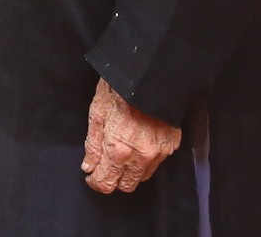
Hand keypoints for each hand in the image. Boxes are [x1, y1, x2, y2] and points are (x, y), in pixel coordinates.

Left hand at [81, 79, 180, 194]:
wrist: (148, 76)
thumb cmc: (117, 91)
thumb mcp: (96, 114)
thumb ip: (93, 145)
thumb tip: (89, 166)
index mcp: (119, 150)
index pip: (107, 183)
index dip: (96, 183)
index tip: (91, 177)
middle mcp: (141, 157)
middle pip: (127, 185)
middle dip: (113, 180)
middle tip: (104, 168)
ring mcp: (159, 153)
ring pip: (142, 176)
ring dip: (130, 172)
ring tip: (120, 156)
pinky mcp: (171, 145)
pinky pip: (157, 162)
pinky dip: (145, 160)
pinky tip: (137, 146)